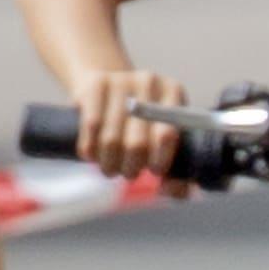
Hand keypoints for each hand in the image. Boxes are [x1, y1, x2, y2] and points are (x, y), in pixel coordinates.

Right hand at [72, 63, 193, 182]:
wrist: (108, 86)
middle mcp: (149, 82)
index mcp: (174, 93)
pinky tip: (93, 156)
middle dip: (131, 168)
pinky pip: (91, 128)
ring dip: (109, 165)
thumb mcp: (165, 138)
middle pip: (137, 144)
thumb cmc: (143, 122)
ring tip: (111, 168)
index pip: (168, 135)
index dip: (159, 161)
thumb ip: (177, 173)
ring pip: (111, 140)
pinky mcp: (95, 85)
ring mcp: (121, 81)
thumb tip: (169, 189)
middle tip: (128, 172)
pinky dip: (91, 151)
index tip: (154, 171)